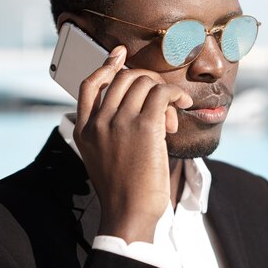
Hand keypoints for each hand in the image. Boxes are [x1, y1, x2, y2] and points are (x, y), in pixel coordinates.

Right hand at [73, 46, 192, 242]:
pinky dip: (177, 94)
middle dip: (148, 82)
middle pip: (124, 78)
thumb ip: (108, 131)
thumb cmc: (124, 189)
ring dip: (165, 92)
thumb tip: (138, 104)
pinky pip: (163, 92)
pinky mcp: (144, 126)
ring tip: (173, 115)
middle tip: (163, 103)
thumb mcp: (102, 157)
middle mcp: (98, 122)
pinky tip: (184, 104)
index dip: (105, 65)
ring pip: (145, 82)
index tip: (120, 54)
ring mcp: (119, 122)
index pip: (89, 85)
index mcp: (83, 129)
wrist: (130, 214)